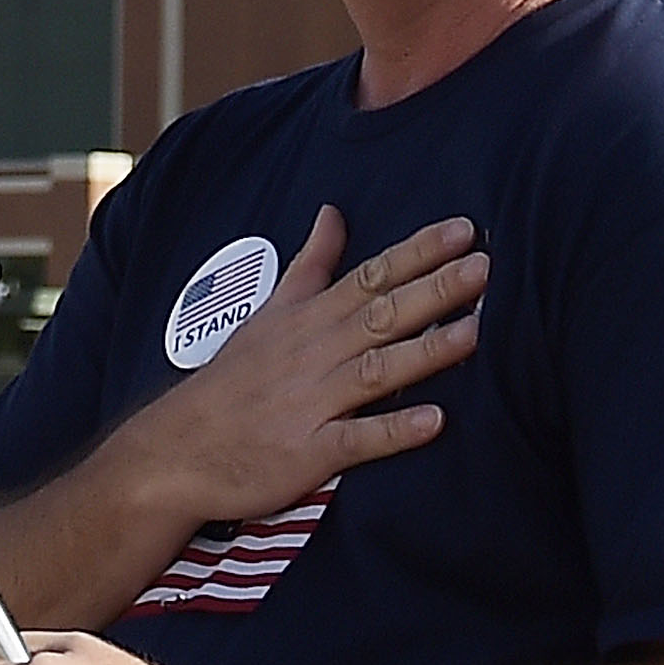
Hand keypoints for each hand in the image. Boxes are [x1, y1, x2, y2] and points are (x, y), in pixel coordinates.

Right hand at [98, 207, 483, 536]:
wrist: (178, 448)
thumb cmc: (233, 379)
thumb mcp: (270, 311)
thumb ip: (311, 264)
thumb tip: (334, 212)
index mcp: (310, 318)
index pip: (372, 275)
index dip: (418, 252)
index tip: (463, 229)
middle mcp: (315, 353)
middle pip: (382, 314)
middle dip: (434, 289)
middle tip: (485, 266)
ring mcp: (313, 402)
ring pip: (377, 370)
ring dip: (425, 351)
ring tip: (473, 333)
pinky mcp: (309, 452)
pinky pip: (357, 439)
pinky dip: (394, 430)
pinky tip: (434, 422)